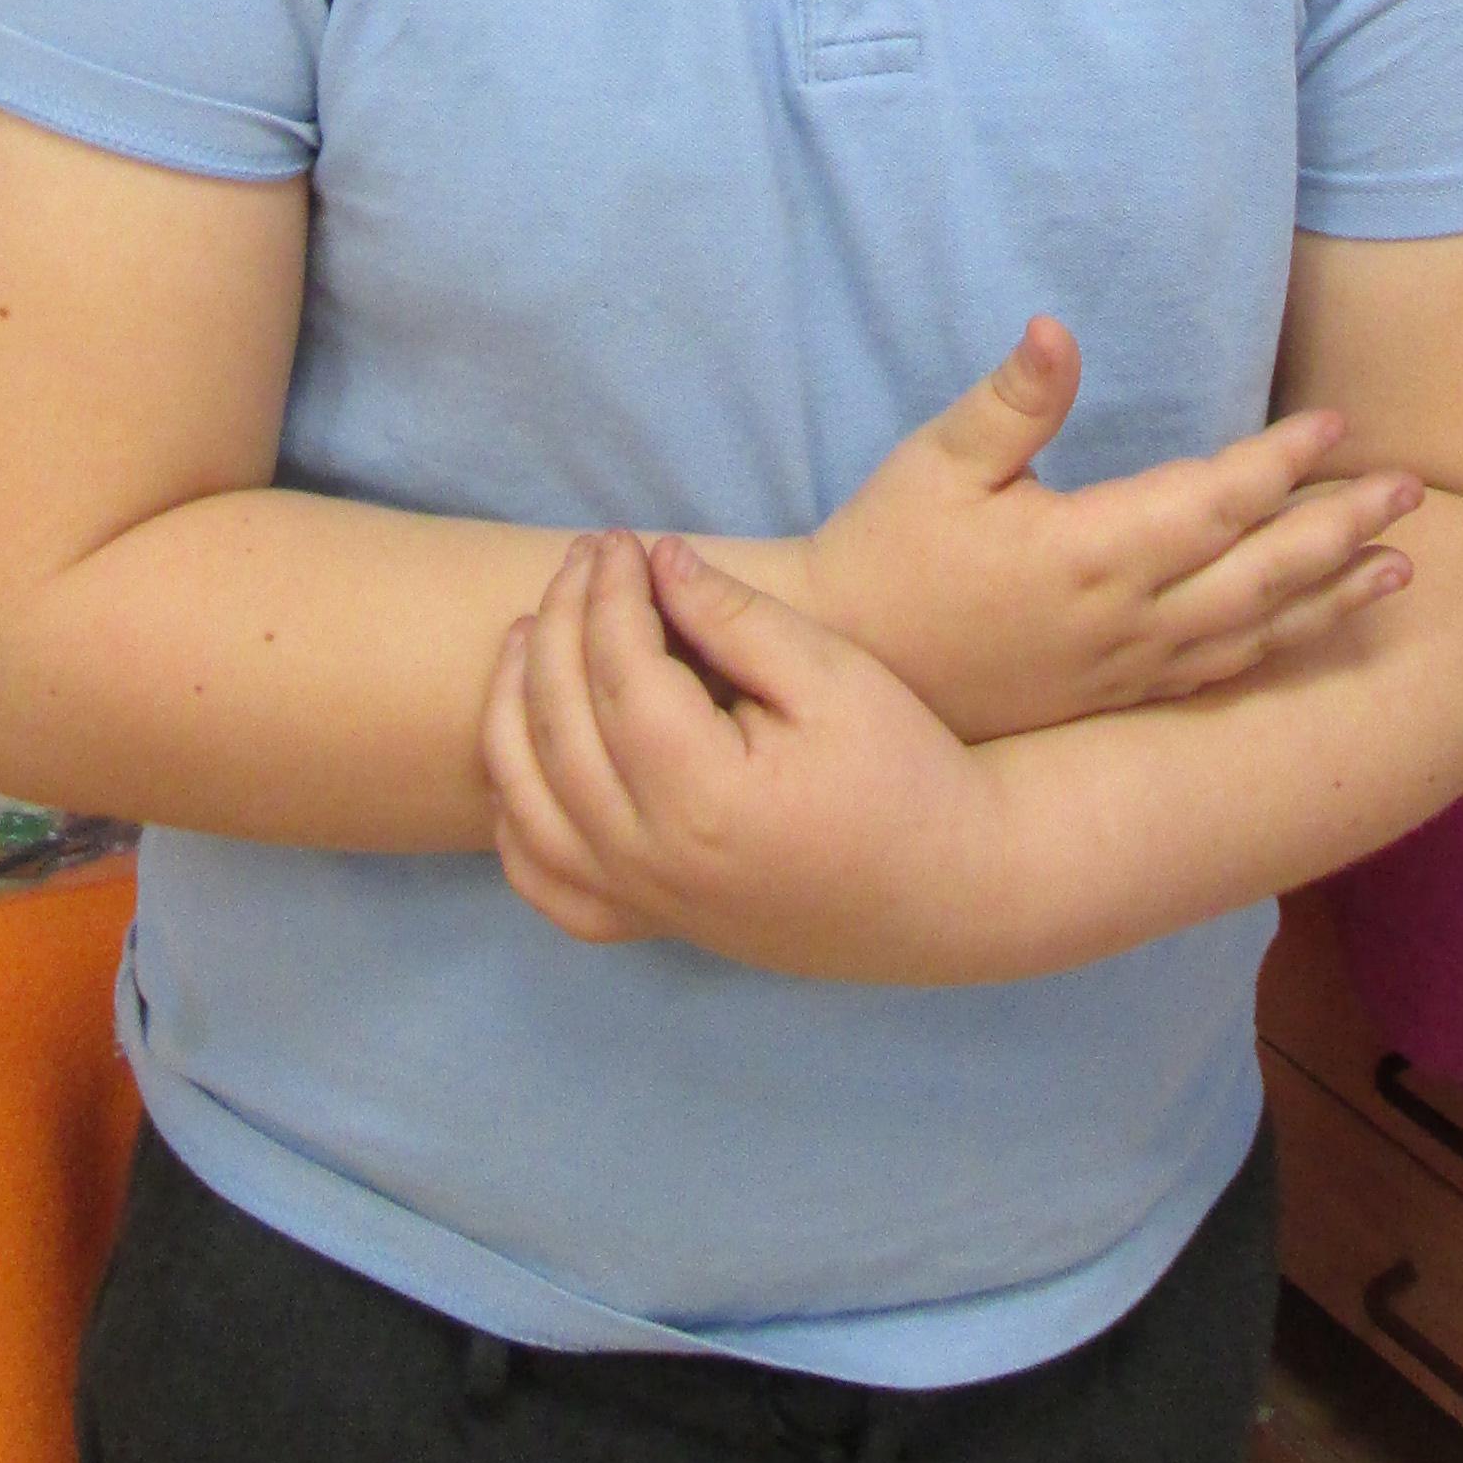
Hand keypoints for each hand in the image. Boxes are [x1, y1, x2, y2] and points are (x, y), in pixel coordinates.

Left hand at [482, 532, 1004, 982]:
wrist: (952, 889)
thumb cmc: (905, 773)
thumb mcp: (834, 676)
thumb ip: (735, 618)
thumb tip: (656, 560)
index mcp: (700, 794)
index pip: (616, 670)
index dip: (610, 591)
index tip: (624, 537)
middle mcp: (651, 858)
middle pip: (556, 722)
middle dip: (560, 622)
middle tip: (589, 559)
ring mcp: (642, 901)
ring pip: (525, 803)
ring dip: (511, 708)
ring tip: (530, 633)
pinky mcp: (651, 924)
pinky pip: (546, 883)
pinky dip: (515, 819)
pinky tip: (524, 757)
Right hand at [799, 319, 1416, 741]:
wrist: (852, 672)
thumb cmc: (888, 552)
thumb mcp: (936, 463)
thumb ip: (1012, 402)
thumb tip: (1058, 328)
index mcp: (1088, 553)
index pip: (1212, 504)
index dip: (1280, 464)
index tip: (1335, 425)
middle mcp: (1124, 620)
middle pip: (1259, 574)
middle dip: (1340, 530)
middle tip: (1410, 492)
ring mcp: (1126, 669)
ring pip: (1253, 632)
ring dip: (1331, 598)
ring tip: (1399, 570)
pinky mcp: (1116, 697)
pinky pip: (1219, 673)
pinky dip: (1280, 648)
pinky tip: (1311, 629)